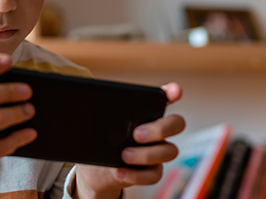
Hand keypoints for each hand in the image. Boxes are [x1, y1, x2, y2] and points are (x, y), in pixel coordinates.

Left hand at [76, 83, 185, 198]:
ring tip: (124, 155)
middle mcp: (157, 130)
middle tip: (135, 134)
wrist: (94, 171)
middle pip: (176, 124)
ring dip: (146, 154)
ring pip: (169, 151)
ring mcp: (158, 152)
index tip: (174, 91)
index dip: (172, 93)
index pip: (164, 98)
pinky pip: (154, 175)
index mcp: (144, 112)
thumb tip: (89, 102)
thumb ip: (99, 113)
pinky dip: (137, 175)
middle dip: (160, 128)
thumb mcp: (95, 126)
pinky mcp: (152, 172)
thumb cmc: (98, 141)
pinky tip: (120, 172)